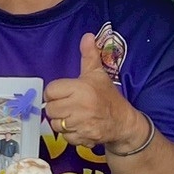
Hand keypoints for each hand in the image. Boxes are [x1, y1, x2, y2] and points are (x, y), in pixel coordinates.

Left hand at [42, 33, 146, 150]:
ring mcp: (81, 124)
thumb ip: (89, 56)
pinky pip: (64, 136)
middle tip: (69, 105)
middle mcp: (80, 107)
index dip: (55, 92)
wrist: (124, 122)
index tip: (64, 93)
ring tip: (74, 116)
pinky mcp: (82, 138)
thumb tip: (87, 36)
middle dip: (57, 107)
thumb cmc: (107, 96)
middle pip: (50, 109)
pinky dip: (69, 134)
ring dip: (62, 121)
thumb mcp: (98, 74)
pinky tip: (79, 126)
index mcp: (81, 89)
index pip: (51, 91)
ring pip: (55, 124)